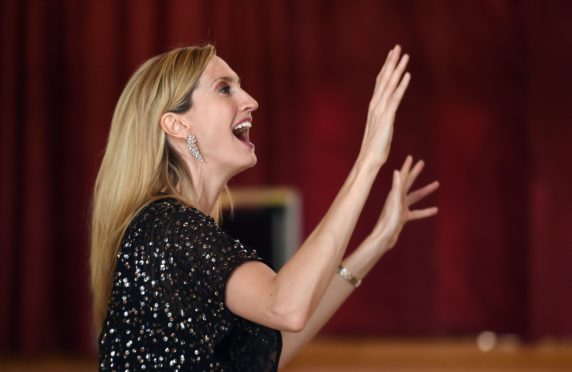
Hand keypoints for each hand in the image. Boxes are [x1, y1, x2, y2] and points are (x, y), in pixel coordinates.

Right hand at [359, 45, 410, 166]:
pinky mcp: (387, 118)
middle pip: (384, 79)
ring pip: (390, 85)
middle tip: (397, 47)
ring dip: (397, 69)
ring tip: (404, 56)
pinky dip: (401, 86)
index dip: (386, 67)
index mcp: (374, 105)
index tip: (391, 54)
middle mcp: (375, 104)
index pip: (380, 82)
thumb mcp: (380, 127)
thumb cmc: (375, 146)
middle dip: (391, 62)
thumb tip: (388, 110)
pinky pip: (395, 98)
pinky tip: (407, 75)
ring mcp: (380, 110)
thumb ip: (384, 115)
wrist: (369, 158)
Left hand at [373, 155, 438, 249]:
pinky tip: (435, 210)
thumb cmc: (389, 221)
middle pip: (408, 183)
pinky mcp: (403, 217)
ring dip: (425, 191)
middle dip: (415, 173)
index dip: (407, 167)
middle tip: (422, 162)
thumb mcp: (394, 203)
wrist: (384, 238)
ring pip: (415, 197)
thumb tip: (396, 171)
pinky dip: (425, 211)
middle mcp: (397, 199)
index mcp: (395, 194)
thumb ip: (396, 188)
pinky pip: (417, 212)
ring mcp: (401, 208)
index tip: (411, 157)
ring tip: (436, 184)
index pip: (402, 177)